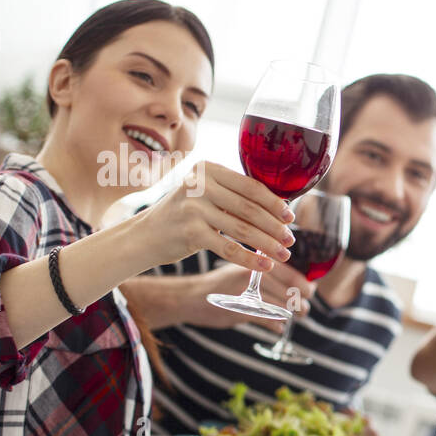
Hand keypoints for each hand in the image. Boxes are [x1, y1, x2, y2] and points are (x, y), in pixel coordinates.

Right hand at [139, 161, 296, 272]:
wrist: (145, 235)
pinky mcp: (190, 232)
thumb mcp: (204, 194)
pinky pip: (228, 248)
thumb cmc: (184, 215)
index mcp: (208, 169)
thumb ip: (233, 194)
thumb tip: (279, 208)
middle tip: (290, 240)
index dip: (274, 203)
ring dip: (267, 244)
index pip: (250, 186)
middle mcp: (199, 184)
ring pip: (242, 229)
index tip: (290, 217)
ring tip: (283, 255)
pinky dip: (250, 259)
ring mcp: (193, 207)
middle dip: (275, 226)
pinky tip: (264, 266)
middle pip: (250, 208)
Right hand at [185, 262, 315, 331]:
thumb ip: (266, 273)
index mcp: (255, 263)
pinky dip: (277, 325)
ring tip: (296, 317)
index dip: (305, 284)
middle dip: (302, 302)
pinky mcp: (240, 312)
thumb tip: (296, 281)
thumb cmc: (220, 285)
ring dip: (293, 314)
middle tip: (304, 309)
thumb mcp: (242, 271)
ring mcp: (247, 294)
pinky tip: (279, 328)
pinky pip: (268, 320)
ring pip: (282, 307)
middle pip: (290, 291)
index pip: (290, 273)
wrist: (188, 297)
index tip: (310, 291)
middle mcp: (253, 276)